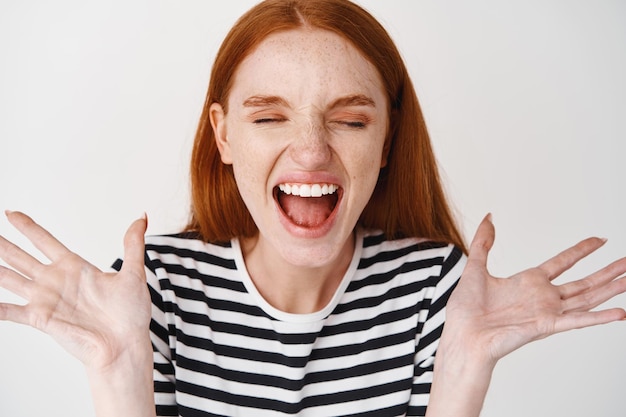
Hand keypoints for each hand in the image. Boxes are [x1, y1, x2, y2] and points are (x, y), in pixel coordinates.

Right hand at [0, 211, 150, 371]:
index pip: (44, 241)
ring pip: (10, 278)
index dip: (27, 227)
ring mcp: (46, 299)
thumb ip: (133, 245)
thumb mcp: (134, 273)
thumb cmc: (131, 314)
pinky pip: (11, 311)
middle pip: (20, 257)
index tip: (10, 213)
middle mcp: (56, 281)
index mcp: (75, 267)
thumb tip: (142, 218)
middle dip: (2, 244)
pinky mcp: (42, 318)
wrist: (126, 345)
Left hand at [445, 214, 625, 364]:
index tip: (600, 239)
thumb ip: (483, 243)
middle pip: (583, 282)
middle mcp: (542, 298)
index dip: (581, 251)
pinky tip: (620, 312)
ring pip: (587, 299)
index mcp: (528, 283)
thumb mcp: (476, 267)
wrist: (461, 335)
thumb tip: (488, 217)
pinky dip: (598, 317)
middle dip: (607, 272)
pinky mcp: (545, 326)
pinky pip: (577, 321)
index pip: (562, 263)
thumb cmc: (465, 310)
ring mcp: (546, 312)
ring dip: (610, 290)